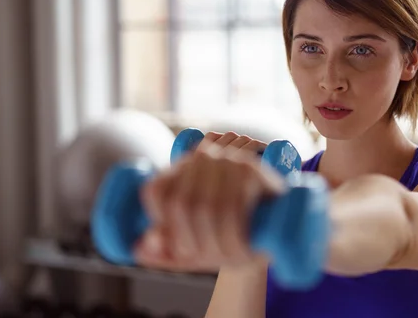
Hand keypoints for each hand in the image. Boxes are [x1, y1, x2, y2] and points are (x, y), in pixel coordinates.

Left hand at [133, 131, 285, 271]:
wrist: (279, 222)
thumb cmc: (229, 235)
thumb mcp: (195, 247)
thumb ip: (165, 252)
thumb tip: (138, 249)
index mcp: (182, 169)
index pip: (156, 190)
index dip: (160, 223)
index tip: (179, 245)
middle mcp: (202, 157)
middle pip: (180, 204)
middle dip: (190, 243)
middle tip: (206, 258)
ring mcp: (228, 161)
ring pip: (206, 208)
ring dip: (216, 244)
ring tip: (228, 257)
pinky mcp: (252, 170)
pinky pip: (233, 207)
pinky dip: (234, 235)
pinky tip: (241, 247)